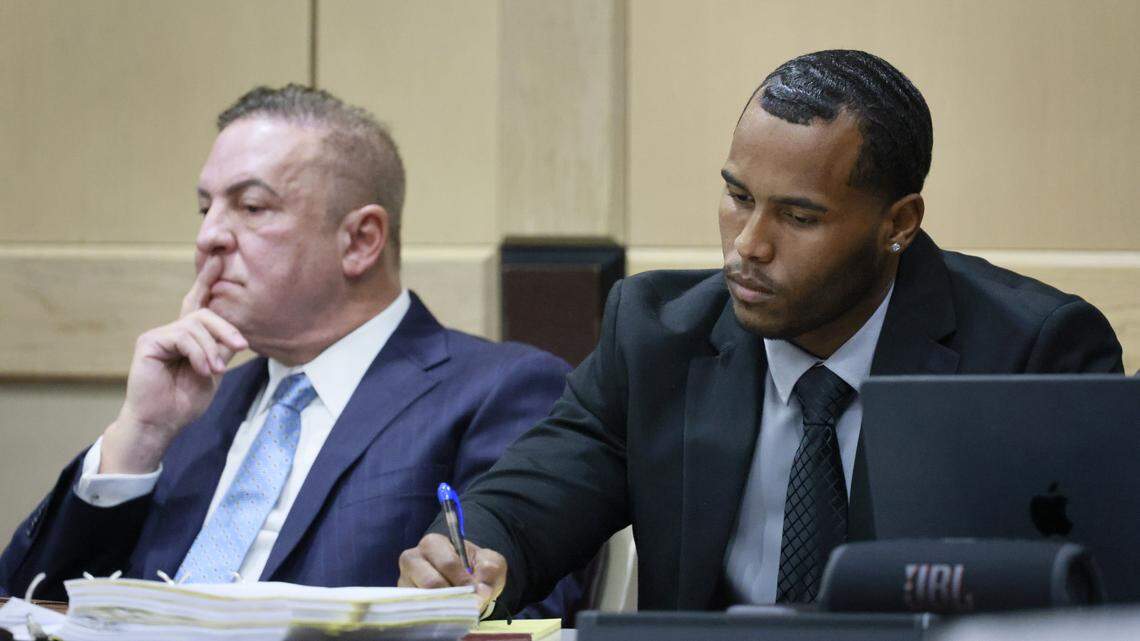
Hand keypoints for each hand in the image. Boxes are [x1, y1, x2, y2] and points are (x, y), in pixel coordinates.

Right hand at [100, 256, 247, 473]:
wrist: (162, 422)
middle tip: (240, 345)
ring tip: (213, 370)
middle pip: (204, 313)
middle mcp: (172, 331)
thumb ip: (220, 349)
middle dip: (225, 328)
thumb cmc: (184, 401)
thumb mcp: (212, 371)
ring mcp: (158, 335)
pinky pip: (182, 336)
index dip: (206, 280)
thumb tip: (236, 334)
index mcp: (188, 337)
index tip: (219, 258)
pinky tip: (202, 369)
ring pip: (196, 325)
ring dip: (211, 348)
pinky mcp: (149, 342)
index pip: (198, 303)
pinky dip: (198, 352)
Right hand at [398, 533, 507, 613]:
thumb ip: (490, 570)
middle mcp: (413, 558)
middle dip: (453, 594)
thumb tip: (480, 590)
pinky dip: (432, 613)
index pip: (447, 562)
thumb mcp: (491, 563)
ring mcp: (405, 580)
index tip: (474, 590)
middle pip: (430, 582)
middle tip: (466, 600)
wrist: (467, 584)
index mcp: (434, 543)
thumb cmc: (476, 569)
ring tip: (456, 607)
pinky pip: (415, 609)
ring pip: (422, 598)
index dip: (463, 580)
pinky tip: (444, 612)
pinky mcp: (404, 598)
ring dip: (443, 605)